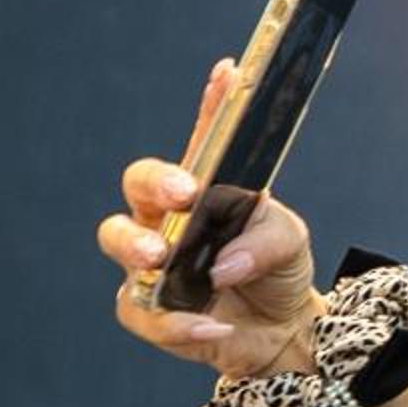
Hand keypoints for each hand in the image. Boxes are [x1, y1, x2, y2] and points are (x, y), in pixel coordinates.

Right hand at [97, 56, 323, 377]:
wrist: (283, 331)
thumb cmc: (278, 272)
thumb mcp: (289, 243)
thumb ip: (267, 240)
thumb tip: (226, 263)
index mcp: (205, 189)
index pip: (204, 140)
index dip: (213, 105)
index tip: (230, 75)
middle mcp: (168, 218)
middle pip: (138, 183)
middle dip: (155, 182)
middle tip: (182, 194)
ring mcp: (152, 263)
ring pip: (118, 239)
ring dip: (136, 244)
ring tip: (160, 256)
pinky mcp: (150, 311)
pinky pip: (145, 313)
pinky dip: (179, 323)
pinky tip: (215, 325)